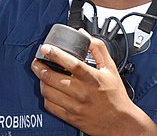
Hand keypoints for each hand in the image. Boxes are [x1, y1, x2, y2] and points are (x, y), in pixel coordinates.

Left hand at [31, 30, 156, 135]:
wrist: (119, 122)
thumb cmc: (115, 94)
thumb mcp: (111, 67)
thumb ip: (98, 48)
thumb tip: (84, 35)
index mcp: (92, 78)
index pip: (71, 63)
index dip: (56, 54)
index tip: (46, 48)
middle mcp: (82, 92)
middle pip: (53, 78)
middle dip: (40, 67)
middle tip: (37, 61)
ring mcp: (75, 106)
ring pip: (49, 92)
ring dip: (41, 80)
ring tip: (41, 74)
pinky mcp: (70, 117)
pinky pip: (50, 106)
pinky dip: (46, 96)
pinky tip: (48, 89)